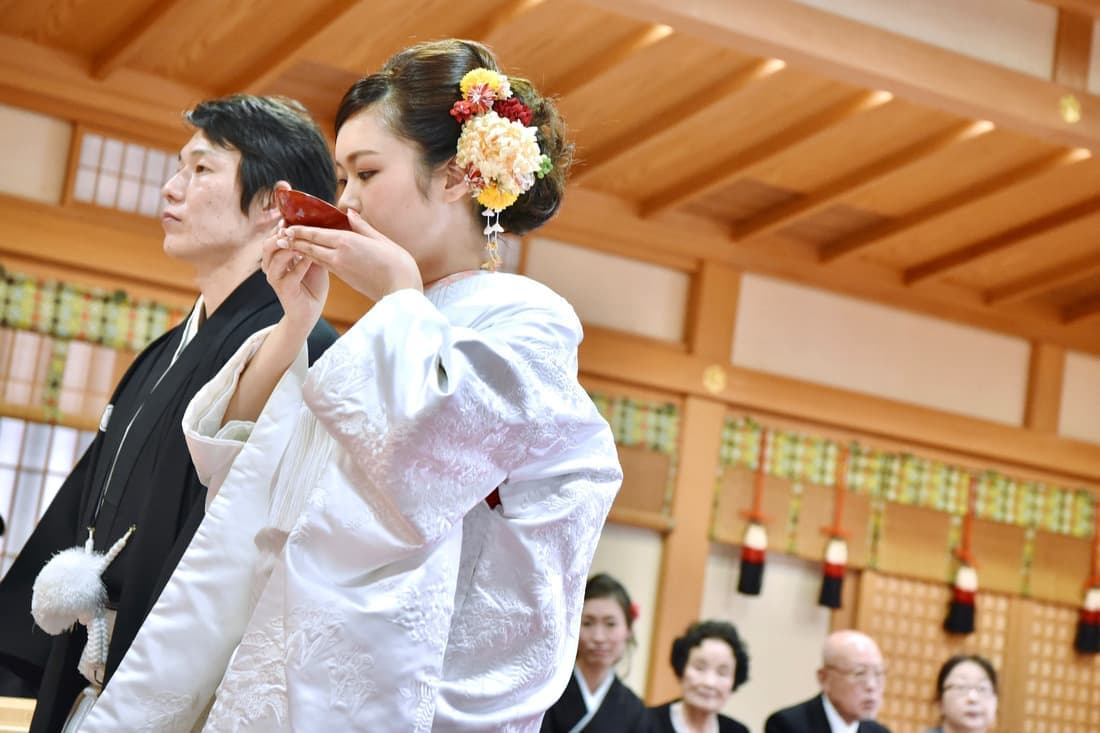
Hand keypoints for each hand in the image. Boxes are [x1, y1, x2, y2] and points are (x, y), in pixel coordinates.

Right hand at [262, 224, 328, 336]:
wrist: (311, 310)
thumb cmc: (312, 285)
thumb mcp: (315, 261)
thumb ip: (312, 247)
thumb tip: (318, 228)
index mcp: (277, 257)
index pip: (274, 237)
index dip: (281, 227)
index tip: (291, 216)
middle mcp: (272, 266)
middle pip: (268, 245)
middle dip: (280, 235)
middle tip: (292, 228)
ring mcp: (276, 278)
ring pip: (274, 258)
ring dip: (288, 247)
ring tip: (301, 241)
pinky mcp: (284, 290)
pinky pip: (290, 274)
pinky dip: (300, 265)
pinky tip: (310, 259)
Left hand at [282, 210, 422, 301]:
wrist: (400, 292)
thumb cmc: (397, 264)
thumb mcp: (381, 239)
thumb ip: (362, 226)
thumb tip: (349, 214)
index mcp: (347, 242)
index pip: (315, 234)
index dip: (299, 229)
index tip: (287, 225)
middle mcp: (339, 255)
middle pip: (309, 246)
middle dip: (294, 240)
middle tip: (280, 234)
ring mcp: (340, 268)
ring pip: (314, 256)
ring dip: (300, 249)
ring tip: (289, 243)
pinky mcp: (343, 278)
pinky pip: (323, 264)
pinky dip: (313, 258)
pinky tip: (309, 254)